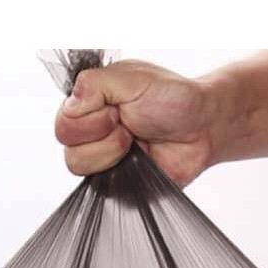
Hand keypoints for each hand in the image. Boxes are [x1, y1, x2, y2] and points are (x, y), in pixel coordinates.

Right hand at [54, 60, 216, 186]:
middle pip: (68, 147)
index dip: (90, 119)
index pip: (64, 121)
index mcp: (89, 104)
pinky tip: (141, 160)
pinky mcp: (115, 183)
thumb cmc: (171, 99)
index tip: (117, 110)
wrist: (203, 128)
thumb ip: (93, 84)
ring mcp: (101, 159)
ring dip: (112, 153)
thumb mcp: (130, 78)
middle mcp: (91, 132)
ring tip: (137, 142)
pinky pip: (101, 188)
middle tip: (130, 126)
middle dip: (103, 135)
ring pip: (79, 168)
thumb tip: (71, 104)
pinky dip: (122, 173)